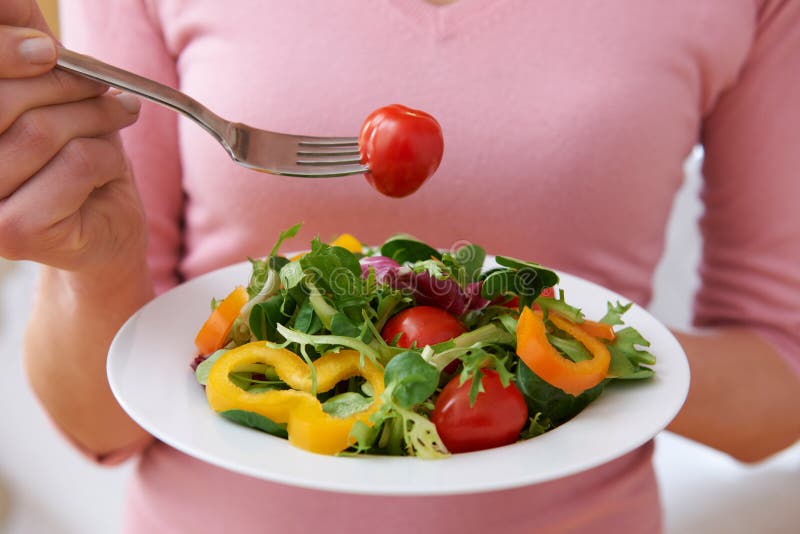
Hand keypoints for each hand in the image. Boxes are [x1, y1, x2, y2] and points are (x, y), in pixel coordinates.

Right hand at [0, 1, 145, 271]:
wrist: (106, 230)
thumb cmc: (75, 159)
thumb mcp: (50, 94)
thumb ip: (22, 46)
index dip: (5, 50)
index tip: (49, 50)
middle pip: (6, 100)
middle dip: (68, 86)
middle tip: (107, 90)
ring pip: (43, 131)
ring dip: (96, 120)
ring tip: (119, 118)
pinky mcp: (12, 232)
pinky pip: (74, 165)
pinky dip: (107, 158)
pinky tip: (109, 169)